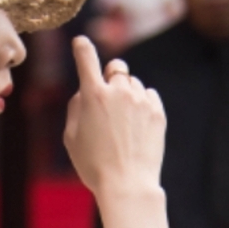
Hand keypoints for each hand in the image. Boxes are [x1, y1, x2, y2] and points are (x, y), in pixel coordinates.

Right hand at [63, 40, 165, 198]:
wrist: (127, 185)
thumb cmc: (94, 166)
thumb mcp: (71, 138)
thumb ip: (75, 108)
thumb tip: (84, 92)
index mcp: (93, 95)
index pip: (86, 58)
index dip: (82, 48)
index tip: (81, 42)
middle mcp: (118, 91)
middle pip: (116, 68)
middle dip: (111, 77)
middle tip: (109, 97)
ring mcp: (140, 100)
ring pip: (133, 84)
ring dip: (127, 95)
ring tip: (123, 124)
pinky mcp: (157, 111)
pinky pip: (149, 96)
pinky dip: (142, 105)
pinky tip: (136, 127)